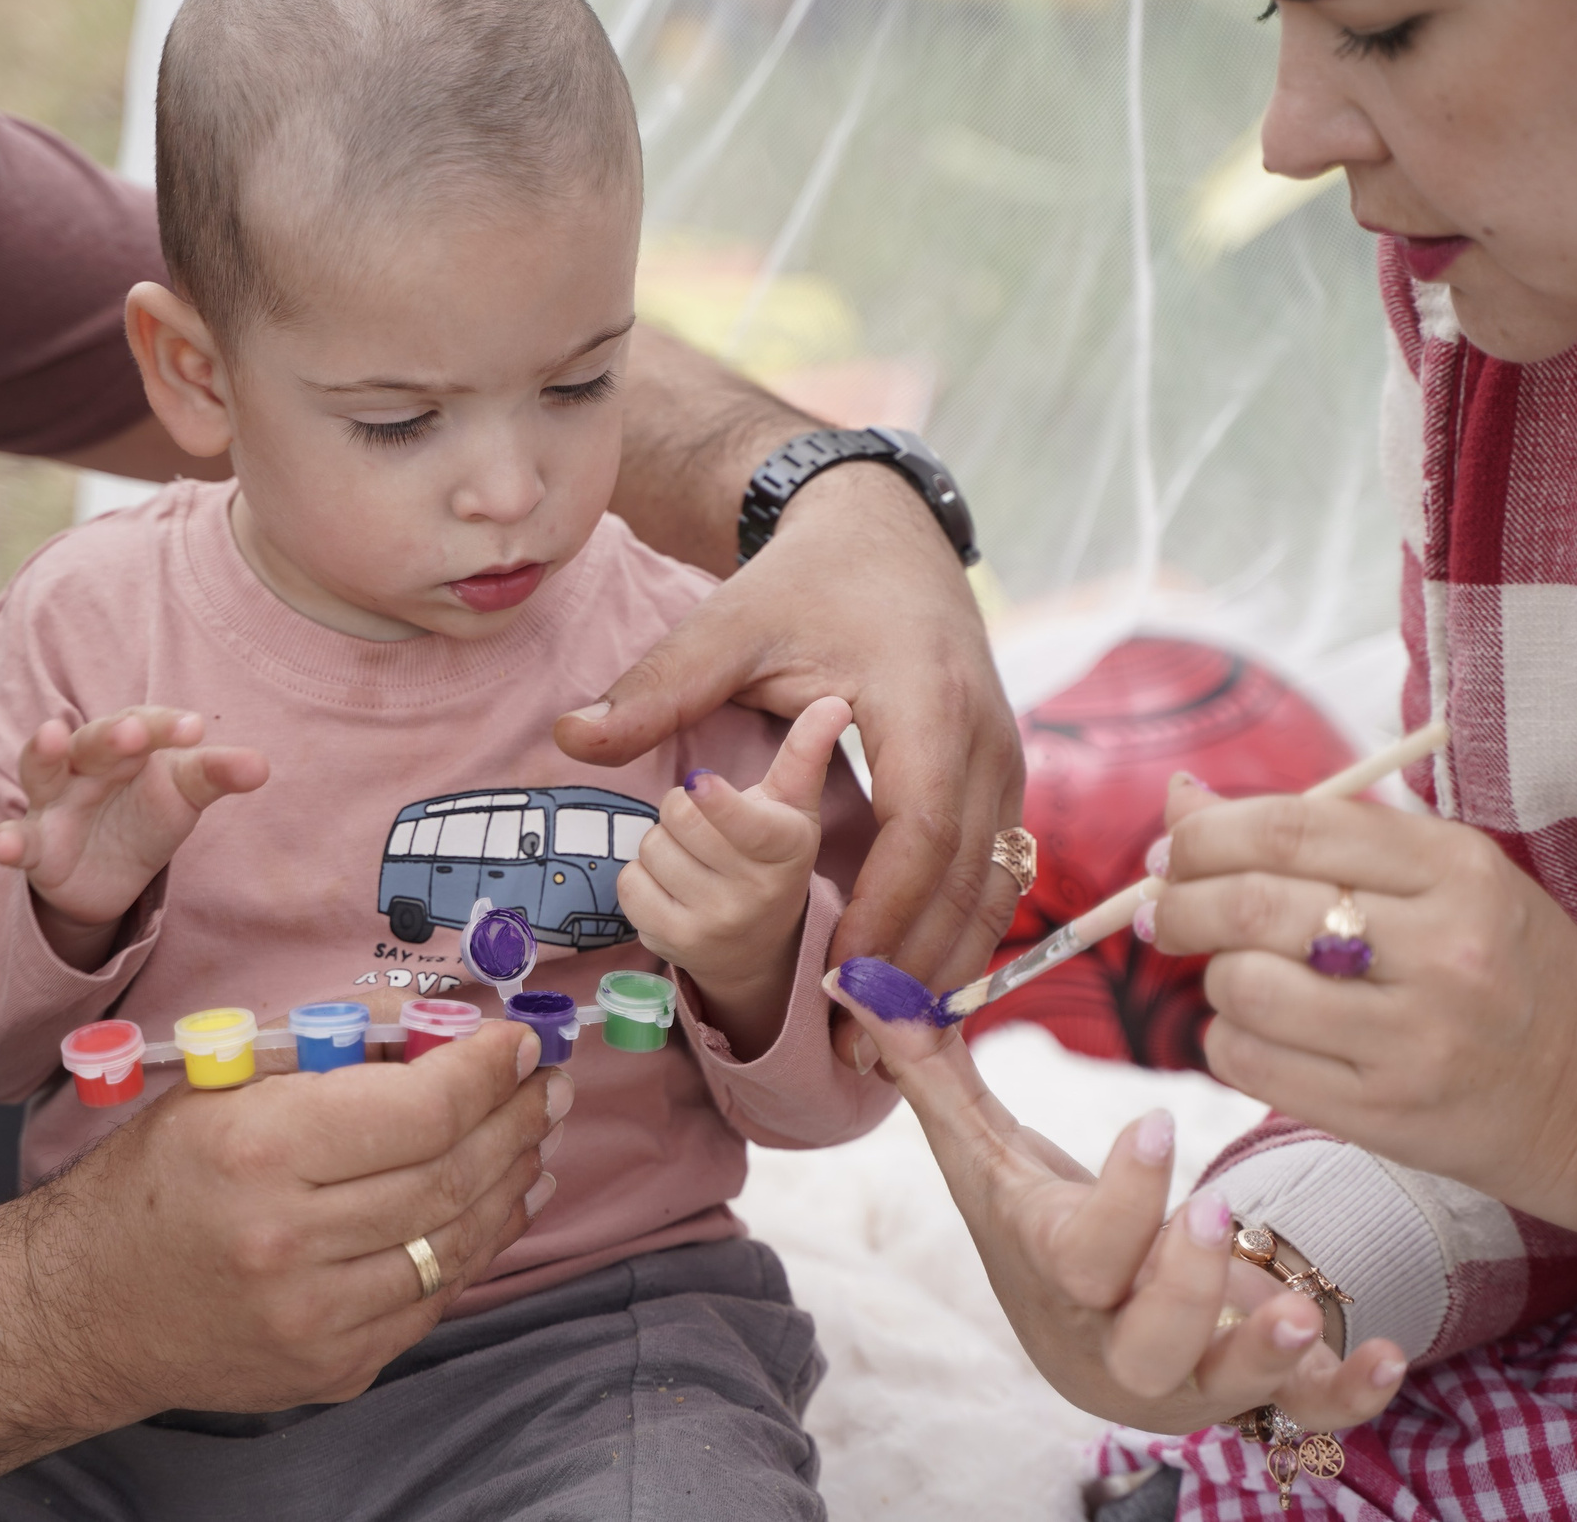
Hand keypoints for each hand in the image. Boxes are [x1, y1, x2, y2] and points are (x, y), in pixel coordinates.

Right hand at [0, 706, 268, 966]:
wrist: (108, 872)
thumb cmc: (147, 812)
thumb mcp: (184, 793)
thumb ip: (215, 775)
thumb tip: (260, 766)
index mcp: (126, 743)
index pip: (144, 724)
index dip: (164, 726)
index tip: (195, 730)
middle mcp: (85, 764)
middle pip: (93, 741)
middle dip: (111, 735)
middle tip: (133, 731)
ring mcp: (54, 802)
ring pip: (42, 771)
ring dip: (44, 753)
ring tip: (50, 736)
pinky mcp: (37, 846)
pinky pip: (18, 840)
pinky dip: (7, 841)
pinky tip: (2, 846)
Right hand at [37, 1022, 570, 1416]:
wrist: (85, 1310)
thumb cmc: (155, 1181)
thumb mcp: (224, 1084)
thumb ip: (336, 1045)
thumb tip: (446, 1022)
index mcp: (260, 1152)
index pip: (421, 1109)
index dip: (488, 1072)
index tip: (519, 1044)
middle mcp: (290, 1242)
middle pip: (450, 1175)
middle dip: (516, 1122)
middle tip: (547, 1087)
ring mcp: (316, 1318)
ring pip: (454, 1244)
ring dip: (511, 1183)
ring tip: (534, 1139)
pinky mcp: (333, 1369)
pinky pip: (432, 1301)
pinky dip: (475, 1247)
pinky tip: (497, 1206)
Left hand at [558, 460, 1023, 1065]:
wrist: (883, 531)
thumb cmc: (805, 582)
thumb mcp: (729, 625)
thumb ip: (657, 688)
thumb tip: (571, 736)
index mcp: (923, 702)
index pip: (919, 834)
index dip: (883, 914)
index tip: (836, 978)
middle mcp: (985, 735)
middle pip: (967, 880)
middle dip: (914, 968)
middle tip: (861, 1045)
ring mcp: (1005, 756)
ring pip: (994, 886)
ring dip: (945, 965)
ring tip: (886, 1040)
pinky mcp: (1003, 772)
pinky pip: (998, 872)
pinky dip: (962, 933)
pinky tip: (915, 986)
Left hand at [621, 697, 850, 1057]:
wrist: (759, 946)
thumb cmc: (772, 854)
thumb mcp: (794, 805)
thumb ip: (806, 752)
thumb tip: (835, 702)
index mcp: (788, 848)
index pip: (746, 825)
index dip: (717, 802)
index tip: (699, 782)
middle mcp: (756, 893)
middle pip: (681, 818)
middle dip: (682, 807)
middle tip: (703, 821)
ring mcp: (715, 924)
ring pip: (651, 849)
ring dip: (661, 842)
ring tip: (692, 856)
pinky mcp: (675, 945)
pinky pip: (628, 885)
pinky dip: (640, 876)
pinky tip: (670, 884)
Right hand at [827, 977, 1407, 1432]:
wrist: (1084, 1332)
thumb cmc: (1038, 1229)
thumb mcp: (990, 1160)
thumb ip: (938, 1077)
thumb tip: (868, 983)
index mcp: (1055, 1277)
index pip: (1077, 1252)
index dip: (1117, 1198)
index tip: (1154, 1120)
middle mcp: (1113, 1344)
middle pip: (1141, 1344)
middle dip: (1181, 1285)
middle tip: (1217, 1210)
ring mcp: (1185, 1379)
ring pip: (1217, 1390)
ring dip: (1262, 1356)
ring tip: (1300, 1308)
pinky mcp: (1249, 1394)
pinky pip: (1303, 1418)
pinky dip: (1347, 1395)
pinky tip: (1388, 1353)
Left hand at [1145, 780, 1576, 1232]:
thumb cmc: (1510, 968)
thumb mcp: (1446, 878)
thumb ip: (1321, 837)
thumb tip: (1180, 799)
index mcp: (1457, 868)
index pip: (1289, 829)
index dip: (1206, 836)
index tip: (1176, 851)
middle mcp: (1441, 948)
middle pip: (1253, 905)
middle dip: (1183, 904)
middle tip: (1168, 912)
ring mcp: (1415, 1038)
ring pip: (1244, 989)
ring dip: (1214, 981)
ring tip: (1238, 980)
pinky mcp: (1387, 1114)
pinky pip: (1253, 1066)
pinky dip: (1228, 1044)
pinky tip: (1258, 1035)